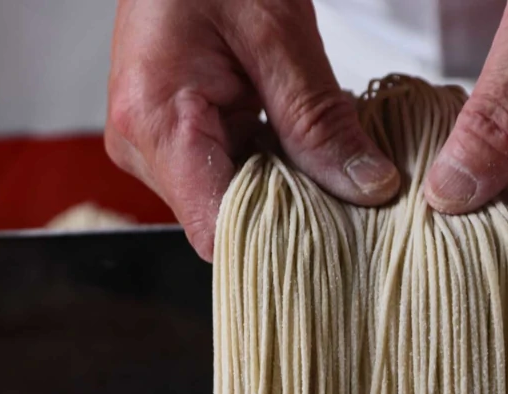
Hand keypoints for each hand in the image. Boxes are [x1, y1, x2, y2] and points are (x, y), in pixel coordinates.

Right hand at [105, 0, 401, 259]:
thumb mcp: (278, 33)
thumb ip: (319, 118)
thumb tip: (366, 185)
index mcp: (156, 122)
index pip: (215, 231)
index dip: (277, 245)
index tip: (338, 242)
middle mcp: (142, 143)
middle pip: (223, 220)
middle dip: (291, 216)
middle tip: (355, 203)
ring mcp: (153, 141)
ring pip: (227, 199)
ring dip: (283, 190)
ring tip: (334, 170)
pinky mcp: (171, 132)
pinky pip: (224, 170)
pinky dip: (270, 167)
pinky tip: (306, 151)